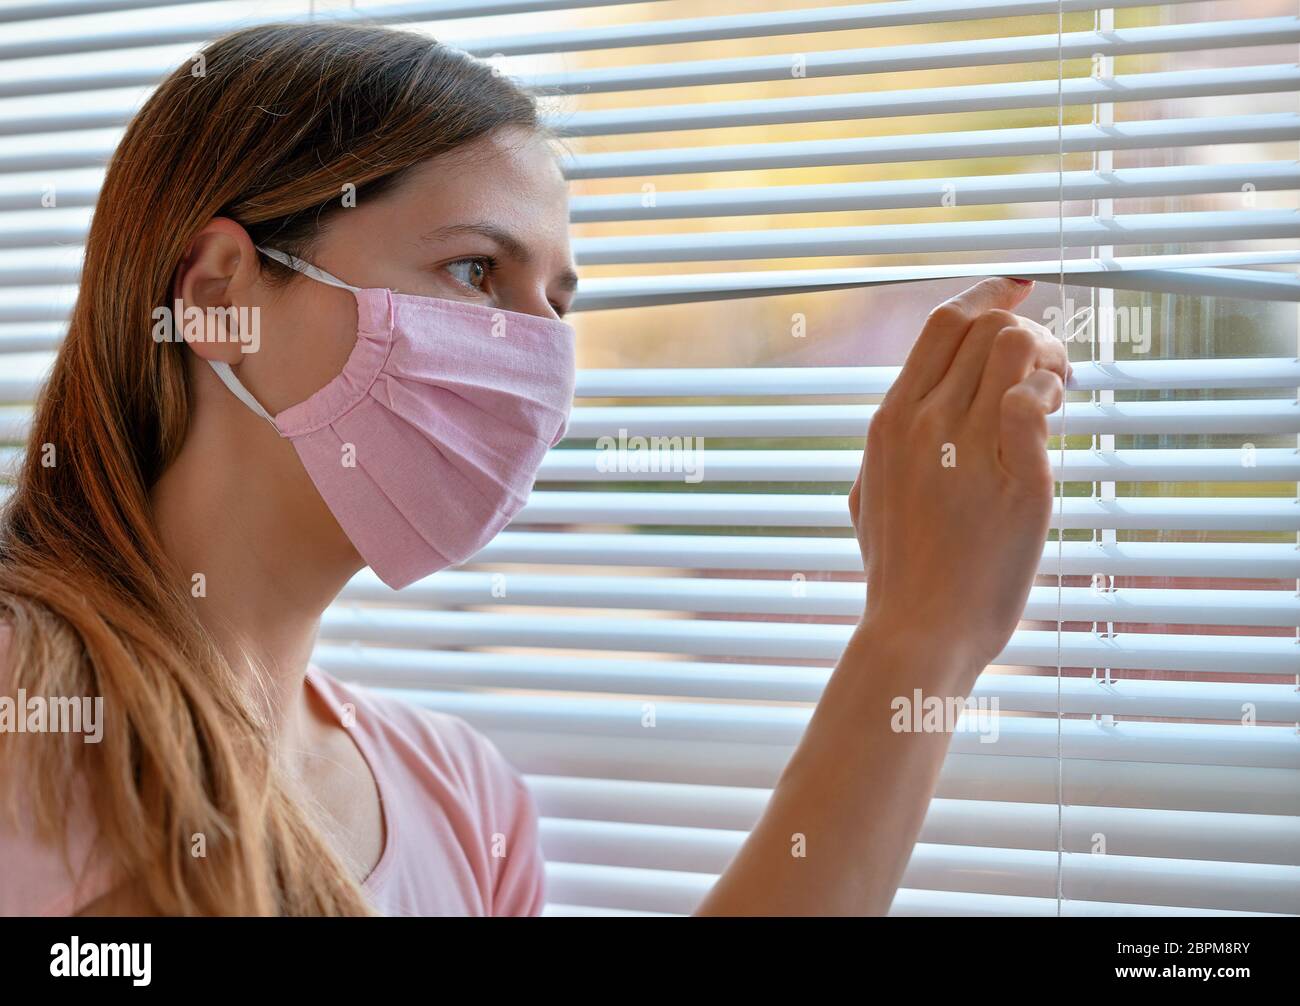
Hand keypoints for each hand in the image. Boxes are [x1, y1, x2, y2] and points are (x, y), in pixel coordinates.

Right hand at [848, 277, 1068, 682]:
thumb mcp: (868, 497)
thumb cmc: (898, 575)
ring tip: (1055, 394)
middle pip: (987, 327)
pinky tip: (1054, 421)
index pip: (942, 323)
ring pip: (1017, 349)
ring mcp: (967, 448)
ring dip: (1048, 358)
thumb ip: (884, 450)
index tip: (1017, 288)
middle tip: (1048, 368)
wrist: (917, 630)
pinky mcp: (1017, 478)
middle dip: (1029, 330)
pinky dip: (1052, 395)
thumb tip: (898, 420)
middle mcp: (923, 423)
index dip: (988, 293)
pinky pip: (1036, 400)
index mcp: (888, 422)